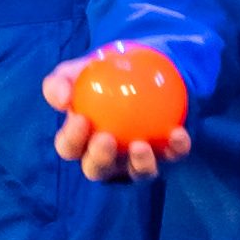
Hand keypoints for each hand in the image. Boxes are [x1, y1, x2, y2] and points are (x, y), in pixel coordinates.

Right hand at [42, 56, 191, 181]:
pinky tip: (177, 134)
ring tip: (140, 146)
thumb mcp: (79, 70)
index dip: (72, 140)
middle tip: (106, 139)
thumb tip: (62, 99)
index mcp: (81, 140)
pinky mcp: (165, 155)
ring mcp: (135, 160)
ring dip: (139, 164)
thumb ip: (61, 81)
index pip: (69, 147)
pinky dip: (175, 149)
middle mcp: (107, 157)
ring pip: (136, 173)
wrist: (141, 66)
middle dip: (99, 159)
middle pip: (97, 169)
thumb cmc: (103, 73)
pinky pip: (171, 156)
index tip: (81, 119)